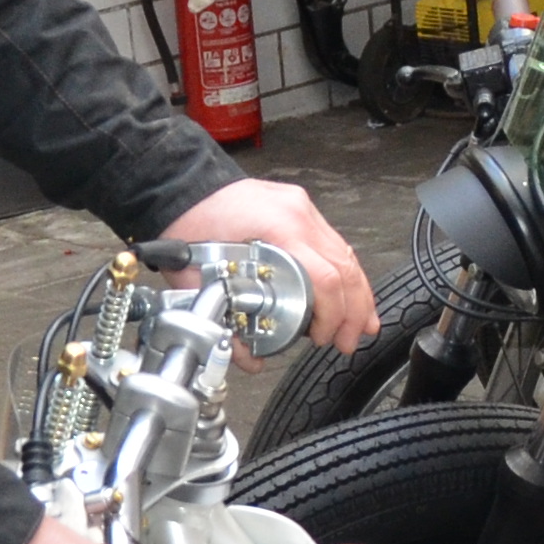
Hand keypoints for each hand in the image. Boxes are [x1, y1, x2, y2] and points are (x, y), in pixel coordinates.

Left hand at [155, 178, 378, 351]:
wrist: (181, 184)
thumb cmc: (188, 221)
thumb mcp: (197, 277)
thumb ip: (222, 320)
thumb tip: (248, 359)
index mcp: (278, 229)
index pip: (326, 278)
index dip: (333, 315)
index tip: (325, 338)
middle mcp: (299, 214)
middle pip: (346, 268)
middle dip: (354, 311)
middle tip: (349, 341)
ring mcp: (304, 208)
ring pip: (346, 254)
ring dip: (358, 293)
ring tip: (362, 324)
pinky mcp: (301, 208)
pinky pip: (335, 244)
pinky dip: (345, 273)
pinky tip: (351, 293)